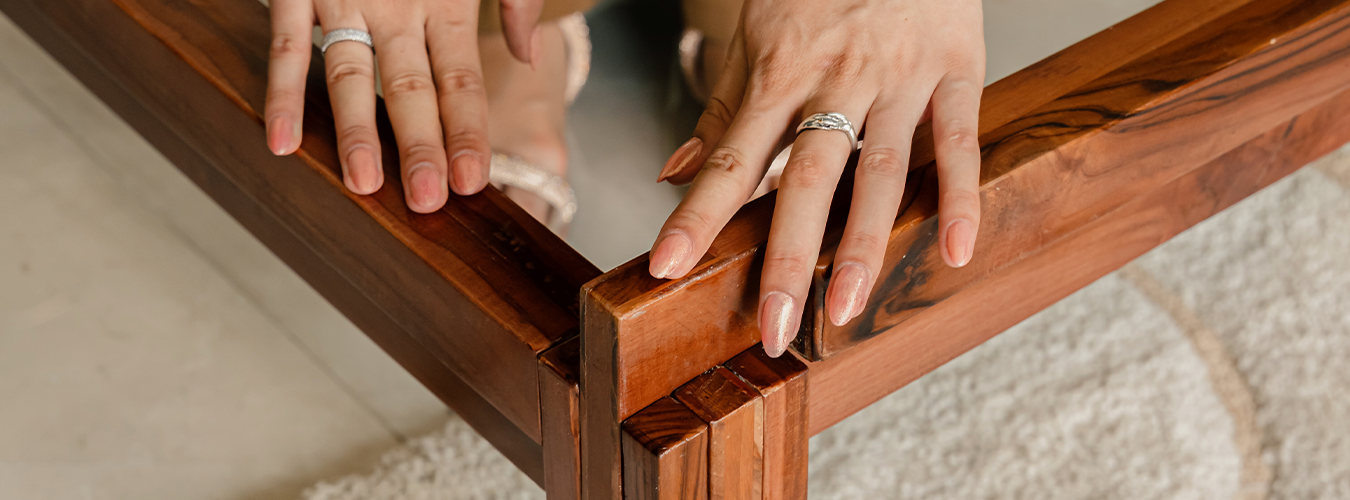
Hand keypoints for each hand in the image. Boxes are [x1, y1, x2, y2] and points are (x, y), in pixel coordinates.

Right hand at [264, 0, 544, 212]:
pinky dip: (281, 90)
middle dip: (419, 145)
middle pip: (410, 87)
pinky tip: (281, 141)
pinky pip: (286, 42)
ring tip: (363, 185)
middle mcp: (398, 5)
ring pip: (350, 74)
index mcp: (448, 1)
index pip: (462, 81)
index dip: (467, 132)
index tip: (471, 182)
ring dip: (355, 130)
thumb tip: (528, 56)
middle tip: (426, 200)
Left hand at [649, 0, 985, 355]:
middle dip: (787, 255)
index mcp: (781, 74)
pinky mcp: (956, 69)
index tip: (666, 268)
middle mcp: (837, 81)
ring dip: (865, 244)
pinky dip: (962, 195)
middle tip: (772, 325)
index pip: (730, 156)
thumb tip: (672, 175)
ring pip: (883, 169)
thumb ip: (722, 109)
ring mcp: (899, 77)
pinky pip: (961, 139)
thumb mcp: (758, 35)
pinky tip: (956, 252)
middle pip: (806, 177)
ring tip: (846, 309)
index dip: (698, 215)